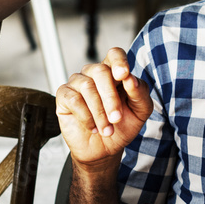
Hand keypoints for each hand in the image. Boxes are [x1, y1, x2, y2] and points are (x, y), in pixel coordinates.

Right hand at [56, 48, 152, 165]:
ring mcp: (77, 83)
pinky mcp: (64, 96)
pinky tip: (93, 128)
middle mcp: (94, 73)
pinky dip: (86, 117)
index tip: (124, 75)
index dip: (119, 61)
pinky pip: (74, 100)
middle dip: (111, 98)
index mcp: (114, 72)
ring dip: (99, 112)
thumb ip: (140, 93)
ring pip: (87, 86)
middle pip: (100, 71)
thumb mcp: (140, 111)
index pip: (114, 54)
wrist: (104, 149)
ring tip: (107, 129)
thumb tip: (130, 79)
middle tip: (117, 118)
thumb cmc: (122, 126)